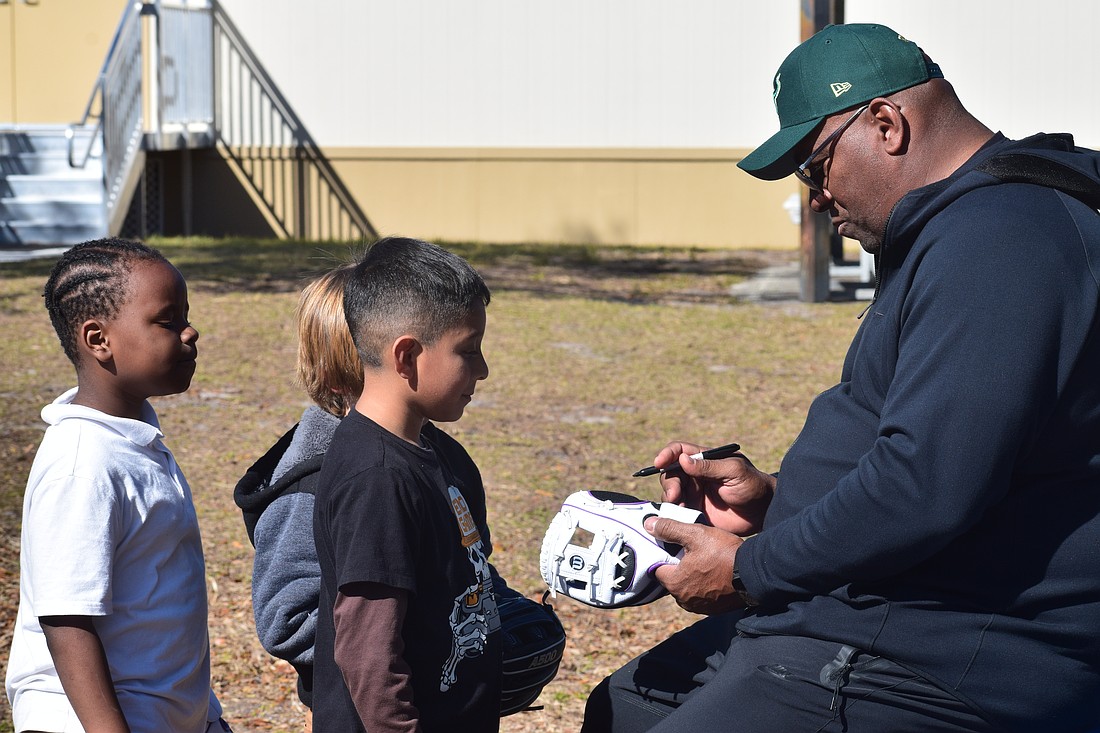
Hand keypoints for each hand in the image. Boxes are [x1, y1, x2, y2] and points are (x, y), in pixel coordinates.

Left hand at [646, 517, 744, 614]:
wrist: (755, 574)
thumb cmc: (724, 554)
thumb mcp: (695, 534)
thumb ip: (670, 529)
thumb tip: (648, 525)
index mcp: (674, 583)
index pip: (658, 568)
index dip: (664, 555)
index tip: (673, 546)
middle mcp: (683, 600)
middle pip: (672, 579)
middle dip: (678, 566)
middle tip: (692, 551)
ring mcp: (699, 607)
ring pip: (686, 587)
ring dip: (692, 576)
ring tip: (705, 561)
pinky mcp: (714, 609)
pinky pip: (701, 595)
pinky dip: (704, 585)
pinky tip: (714, 572)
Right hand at [652, 441, 774, 534]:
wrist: (763, 513)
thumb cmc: (753, 486)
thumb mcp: (734, 471)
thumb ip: (709, 466)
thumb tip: (682, 460)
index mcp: (704, 459)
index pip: (679, 450)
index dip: (666, 454)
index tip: (659, 463)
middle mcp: (695, 475)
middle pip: (670, 473)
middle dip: (668, 483)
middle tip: (674, 496)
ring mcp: (694, 493)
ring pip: (670, 492)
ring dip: (670, 499)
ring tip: (680, 507)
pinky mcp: (694, 511)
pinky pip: (677, 511)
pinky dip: (674, 513)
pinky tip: (681, 517)